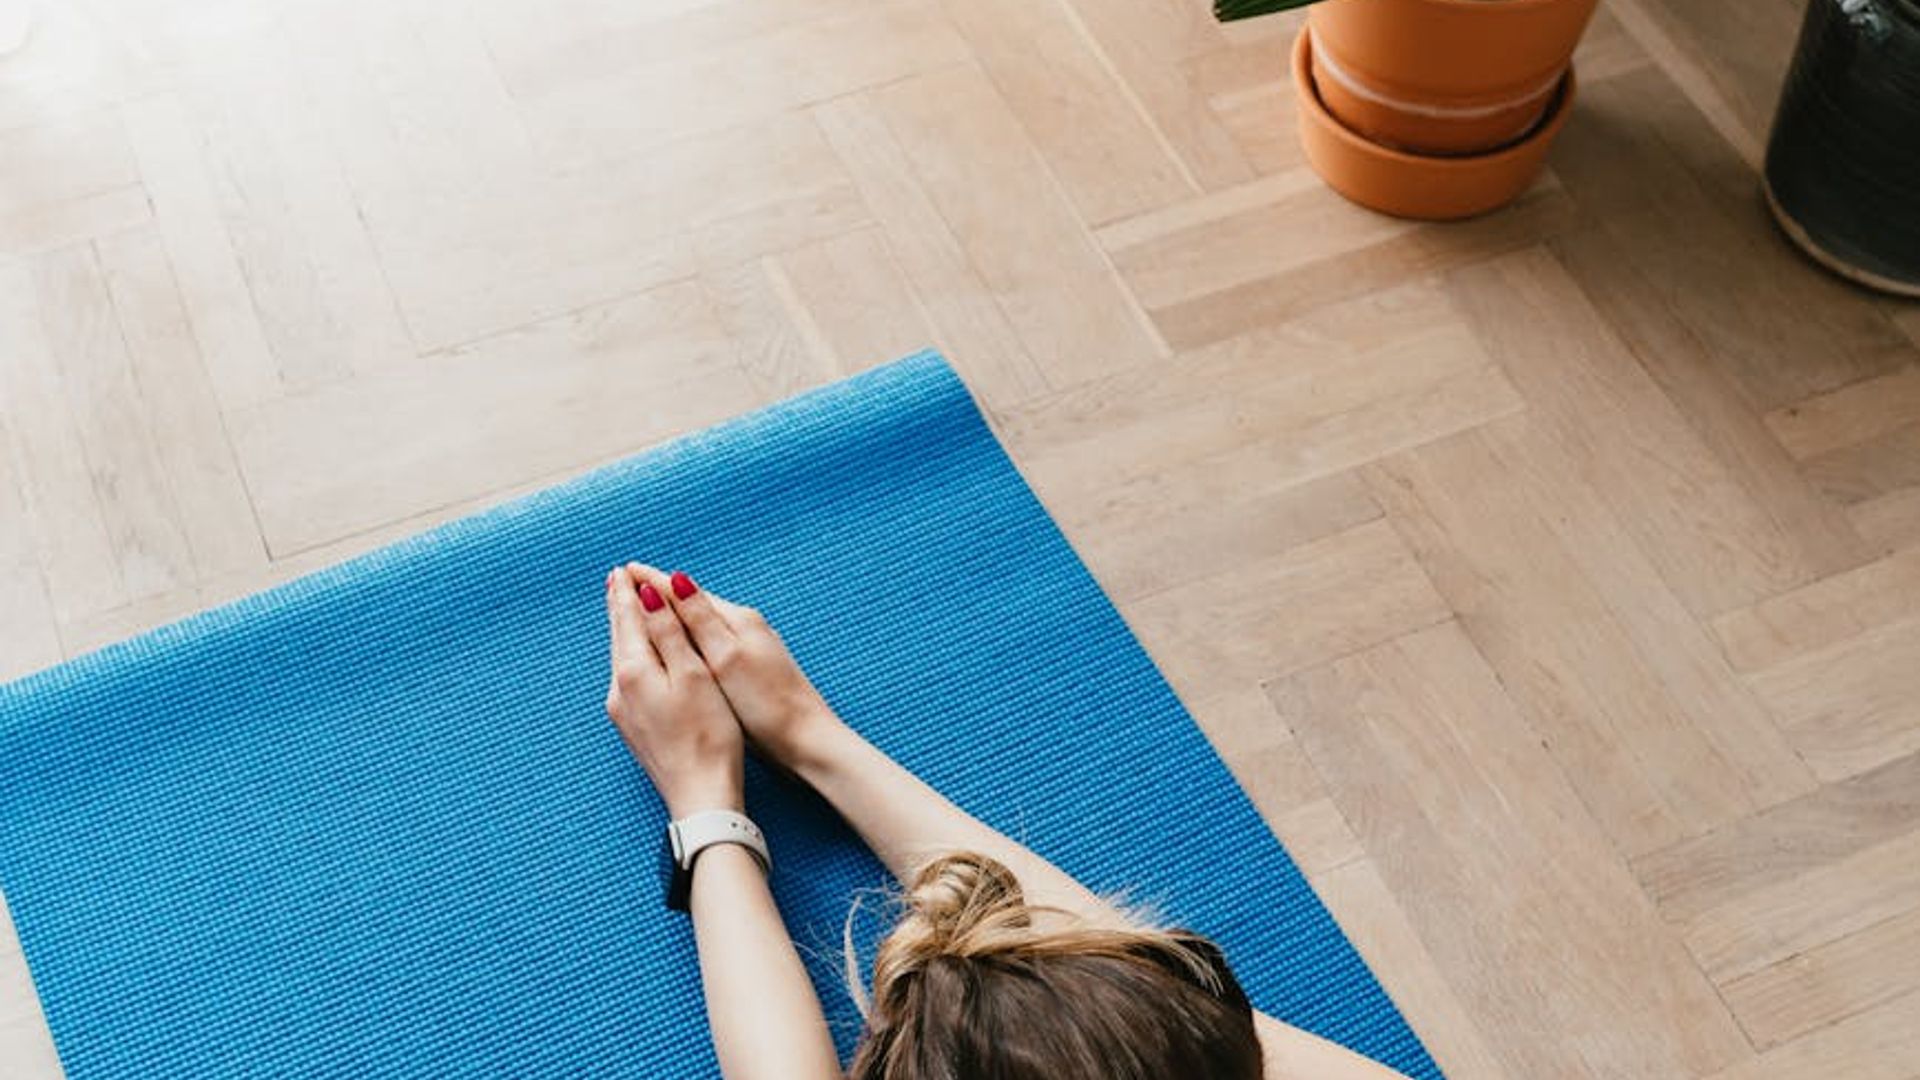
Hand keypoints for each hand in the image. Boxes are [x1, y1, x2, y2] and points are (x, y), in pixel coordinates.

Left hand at [604, 563, 745, 818]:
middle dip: (621, 607)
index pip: (628, 619)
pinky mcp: (634, 729)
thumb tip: (646, 595)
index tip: (624, 569)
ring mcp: (624, 713)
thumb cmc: (708, 736)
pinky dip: (632, 656)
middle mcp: (620, 690)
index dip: (628, 592)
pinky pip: (628, 680)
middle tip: (618, 580)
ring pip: (622, 659)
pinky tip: (637, 659)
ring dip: (625, 631)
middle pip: (619, 637)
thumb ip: (669, 634)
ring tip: (626, 611)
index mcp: (634, 672)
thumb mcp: (693, 676)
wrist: (702, 796)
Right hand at [629, 566, 845, 770]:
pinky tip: (686, 648)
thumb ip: (701, 621)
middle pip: (696, 603)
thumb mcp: (726, 660)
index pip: (688, 592)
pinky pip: (714, 643)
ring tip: (651, 609)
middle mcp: (747, 627)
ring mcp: (753, 647)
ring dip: (677, 614)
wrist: (806, 739)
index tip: (626, 570)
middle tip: (631, 582)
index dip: (654, 582)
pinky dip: (693, 638)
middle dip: (663, 594)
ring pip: (705, 623)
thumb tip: (676, 579)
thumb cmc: (765, 704)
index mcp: (738, 621)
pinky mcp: (755, 669)